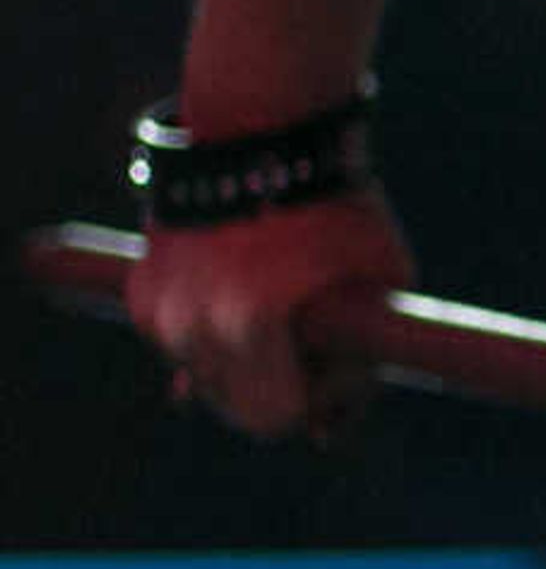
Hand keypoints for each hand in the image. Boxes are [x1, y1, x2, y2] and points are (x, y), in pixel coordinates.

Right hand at [124, 192, 412, 440]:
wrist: (262, 132)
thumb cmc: (338, 210)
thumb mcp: (380, 287)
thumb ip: (359, 367)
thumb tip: (325, 436)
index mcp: (253, 324)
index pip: (277, 418)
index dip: (318, 403)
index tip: (339, 365)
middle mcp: (194, 324)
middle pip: (237, 409)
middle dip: (280, 390)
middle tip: (314, 343)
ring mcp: (160, 310)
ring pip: (210, 381)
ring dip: (246, 364)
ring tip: (281, 307)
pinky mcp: (142, 293)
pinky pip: (184, 347)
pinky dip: (214, 337)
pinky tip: (246, 299)